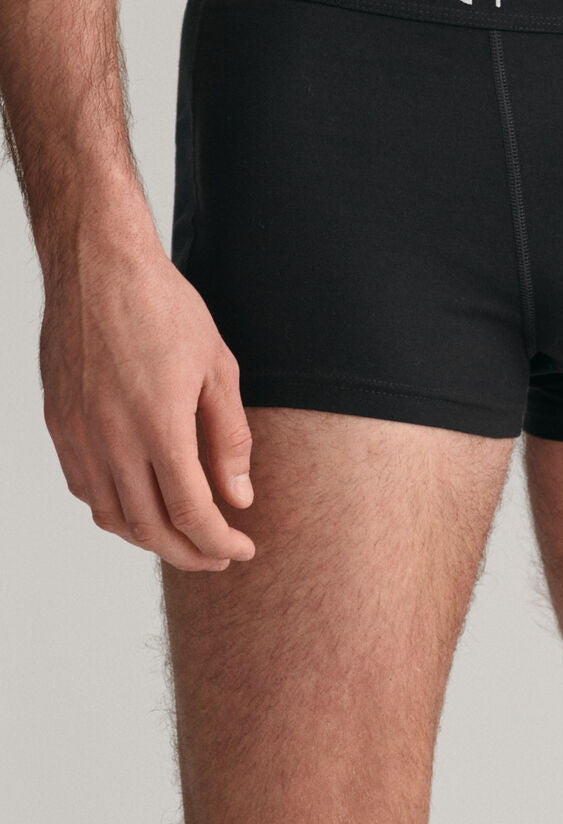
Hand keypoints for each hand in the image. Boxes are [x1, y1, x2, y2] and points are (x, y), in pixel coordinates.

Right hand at [40, 227, 255, 569]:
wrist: (99, 266)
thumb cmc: (165, 308)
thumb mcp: (218, 367)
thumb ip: (230, 438)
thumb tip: (239, 497)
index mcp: (159, 424)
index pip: (191, 511)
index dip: (219, 542)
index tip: (242, 550)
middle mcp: (112, 438)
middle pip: (149, 526)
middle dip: (188, 552)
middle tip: (218, 557)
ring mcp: (78, 434)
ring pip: (111, 515)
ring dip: (149, 538)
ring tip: (183, 538)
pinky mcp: (59, 423)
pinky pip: (84, 487)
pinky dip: (114, 510)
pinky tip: (139, 504)